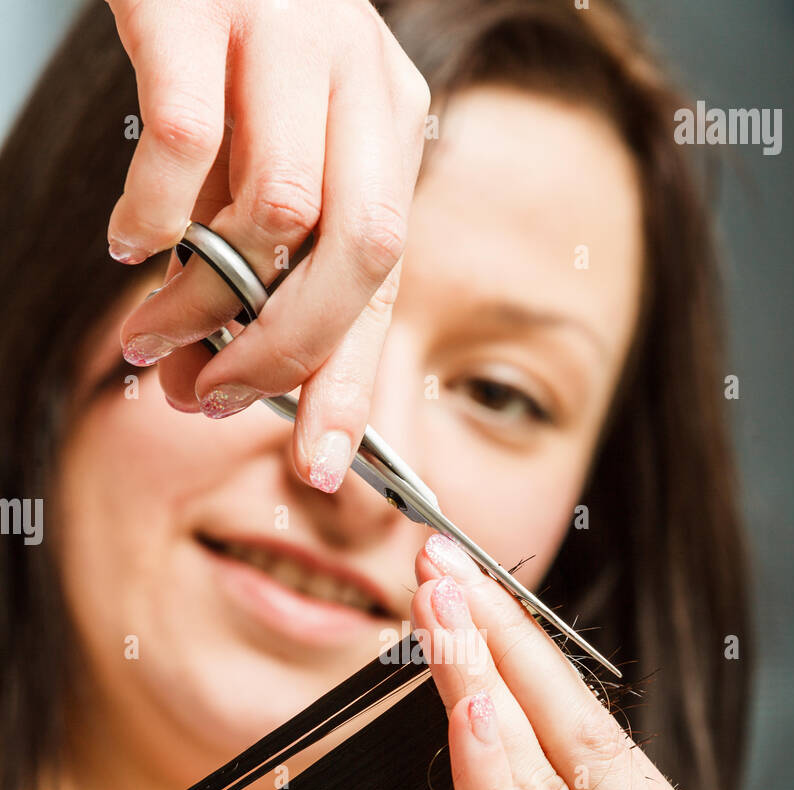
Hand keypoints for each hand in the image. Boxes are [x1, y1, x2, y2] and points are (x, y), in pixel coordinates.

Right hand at [106, 0, 429, 488]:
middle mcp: (360, 77)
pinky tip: (128, 240)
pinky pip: (183, 144)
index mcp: (389, 122)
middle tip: (213, 396)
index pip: (387, 279)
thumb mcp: (270, 150)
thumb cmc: (221, 50)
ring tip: (152, 330)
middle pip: (359, 254)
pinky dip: (151, 214)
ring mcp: (288, 33)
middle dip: (285, 353)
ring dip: (206, 300)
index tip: (320, 464)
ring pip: (276, 211)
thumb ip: (262, 257)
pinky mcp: (201, 5)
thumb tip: (216, 378)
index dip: (352, 381)